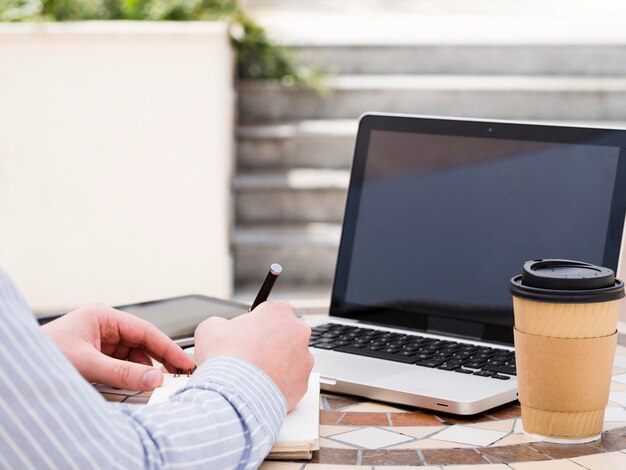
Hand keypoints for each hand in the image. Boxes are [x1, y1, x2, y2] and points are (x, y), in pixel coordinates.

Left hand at [42, 303, 194, 390]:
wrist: (15, 370)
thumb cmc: (43, 357)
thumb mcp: (87, 365)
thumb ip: (122, 373)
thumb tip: (154, 379)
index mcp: (103, 317)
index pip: (145, 331)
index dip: (167, 347)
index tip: (184, 362)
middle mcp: (104, 327)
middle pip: (142, 344)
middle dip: (157, 361)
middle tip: (177, 376)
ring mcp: (100, 342)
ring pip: (132, 358)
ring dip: (141, 372)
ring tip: (152, 387)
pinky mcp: (96, 357)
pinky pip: (121, 367)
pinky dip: (129, 377)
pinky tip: (134, 387)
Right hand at [194, 300, 313, 410]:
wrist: (234, 395)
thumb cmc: (225, 359)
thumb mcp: (210, 328)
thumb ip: (221, 323)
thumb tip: (221, 329)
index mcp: (279, 312)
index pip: (270, 311)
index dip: (256, 323)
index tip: (247, 333)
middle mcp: (298, 332)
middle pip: (284, 334)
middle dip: (269, 343)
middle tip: (250, 354)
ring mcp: (304, 359)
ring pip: (290, 358)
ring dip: (276, 363)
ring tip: (254, 374)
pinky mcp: (303, 383)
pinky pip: (291, 381)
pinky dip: (279, 384)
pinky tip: (261, 387)